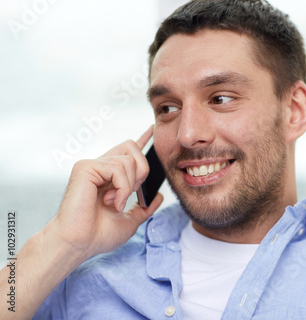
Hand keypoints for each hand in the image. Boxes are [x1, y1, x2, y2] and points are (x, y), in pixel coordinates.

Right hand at [48, 126, 163, 258]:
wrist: (79, 243)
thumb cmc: (98, 235)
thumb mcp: (130, 221)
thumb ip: (144, 208)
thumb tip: (158, 196)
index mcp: (110, 177)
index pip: (127, 152)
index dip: (142, 139)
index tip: (152, 129)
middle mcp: (101, 167)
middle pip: (132, 147)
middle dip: (142, 170)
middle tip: (132, 192)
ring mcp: (92, 166)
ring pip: (128, 160)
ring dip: (129, 186)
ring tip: (114, 203)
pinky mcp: (85, 167)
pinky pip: (118, 167)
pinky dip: (122, 188)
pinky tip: (110, 201)